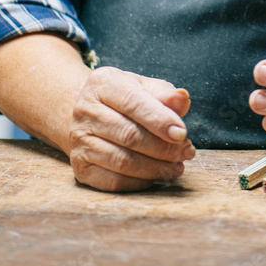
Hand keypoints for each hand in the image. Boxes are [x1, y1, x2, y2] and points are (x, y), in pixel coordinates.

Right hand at [68, 66, 195, 191]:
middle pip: (129, 135)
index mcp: (102, 83)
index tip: (182, 134)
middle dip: (163, 147)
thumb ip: (164, 94)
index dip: (160, 120)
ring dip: (154, 168)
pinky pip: (112, 182)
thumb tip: (183, 98)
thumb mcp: (143, 87)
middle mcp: (85, 110)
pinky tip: (156, 177)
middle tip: (186, 152)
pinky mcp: (79, 167)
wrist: (90, 114)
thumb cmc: (125, 98)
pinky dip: (139, 183)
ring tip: (177, 167)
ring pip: (121, 161)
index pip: (133, 102)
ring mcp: (78, 140)